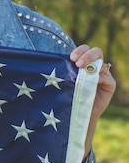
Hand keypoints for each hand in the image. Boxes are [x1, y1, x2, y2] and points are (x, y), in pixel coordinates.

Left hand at [70, 44, 115, 158]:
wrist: (78, 113)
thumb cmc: (69, 95)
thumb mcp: (66, 80)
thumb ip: (66, 70)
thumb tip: (51, 60)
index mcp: (84, 63)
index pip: (85, 49)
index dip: (80, 50)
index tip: (71, 58)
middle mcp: (95, 67)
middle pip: (96, 52)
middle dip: (87, 55)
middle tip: (77, 63)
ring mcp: (104, 75)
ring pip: (102, 64)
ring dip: (92, 66)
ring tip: (81, 71)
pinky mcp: (110, 85)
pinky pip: (107, 78)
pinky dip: (99, 78)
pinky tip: (92, 82)